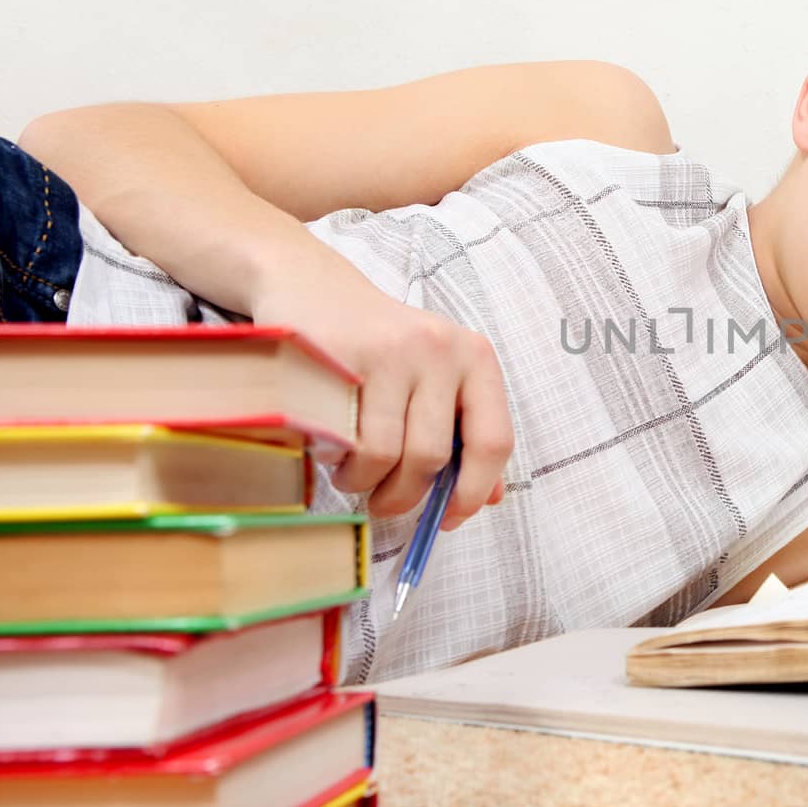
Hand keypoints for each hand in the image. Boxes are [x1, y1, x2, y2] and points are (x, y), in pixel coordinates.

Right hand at [251, 262, 513, 528]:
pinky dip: (334, 459)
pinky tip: (330, 448)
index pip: (493, 440)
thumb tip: (488, 498)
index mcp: (476, 359)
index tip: (451, 519)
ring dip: (362, 482)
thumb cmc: (382, 346)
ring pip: (384, 454)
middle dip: (403, 496)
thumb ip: (465, 434)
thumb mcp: (437, 379)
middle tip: (383, 503)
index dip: (473, 491)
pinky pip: (341, 437)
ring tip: (351, 472)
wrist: (314, 287)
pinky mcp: (340, 356)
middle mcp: (441, 350)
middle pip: (431, 457)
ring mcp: (390, 351)